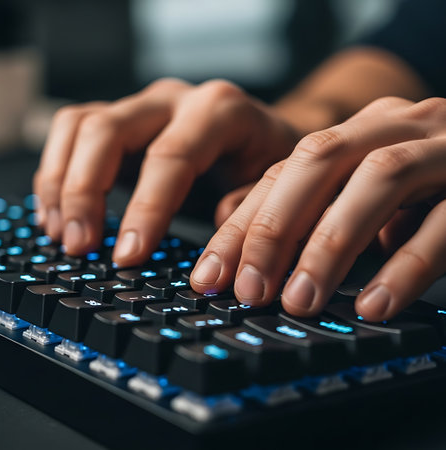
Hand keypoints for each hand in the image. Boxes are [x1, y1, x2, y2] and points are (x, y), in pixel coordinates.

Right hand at [33, 78, 298, 265]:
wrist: (261, 135)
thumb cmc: (267, 162)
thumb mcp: (275, 185)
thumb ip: (251, 206)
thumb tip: (217, 236)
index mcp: (220, 110)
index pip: (171, 156)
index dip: (146, 209)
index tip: (128, 256)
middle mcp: (175, 100)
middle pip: (108, 131)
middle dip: (85, 193)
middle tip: (80, 246)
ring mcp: (143, 107)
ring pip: (80, 127)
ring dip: (60, 183)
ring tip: (60, 233)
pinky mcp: (122, 122)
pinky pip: (73, 132)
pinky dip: (56, 171)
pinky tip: (57, 211)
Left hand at [191, 97, 445, 320]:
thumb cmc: (419, 181)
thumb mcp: (354, 186)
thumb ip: (301, 200)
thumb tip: (229, 218)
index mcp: (354, 132)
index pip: (281, 173)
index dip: (240, 226)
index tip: (209, 277)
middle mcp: (392, 128)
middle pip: (317, 162)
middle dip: (274, 229)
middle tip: (249, 290)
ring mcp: (442, 147)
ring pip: (377, 181)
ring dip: (330, 247)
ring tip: (300, 302)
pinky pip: (445, 221)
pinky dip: (405, 266)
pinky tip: (374, 305)